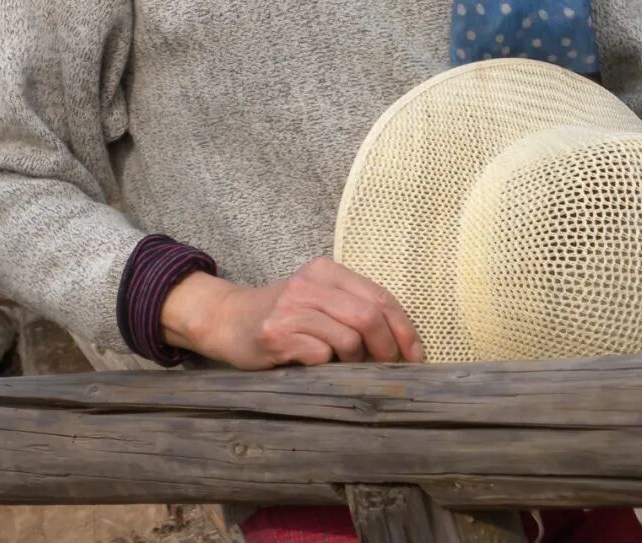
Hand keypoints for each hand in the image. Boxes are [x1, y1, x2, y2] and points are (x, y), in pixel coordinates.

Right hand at [159, 256, 424, 369]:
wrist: (226, 319)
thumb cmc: (283, 315)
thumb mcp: (318, 300)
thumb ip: (353, 310)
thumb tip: (402, 344)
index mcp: (326, 271)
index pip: (380, 296)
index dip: (404, 328)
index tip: (415, 356)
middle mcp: (310, 283)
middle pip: (369, 316)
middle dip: (388, 349)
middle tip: (389, 370)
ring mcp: (291, 308)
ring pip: (349, 338)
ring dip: (356, 362)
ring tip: (346, 368)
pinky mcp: (276, 334)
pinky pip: (320, 355)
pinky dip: (327, 367)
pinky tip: (317, 368)